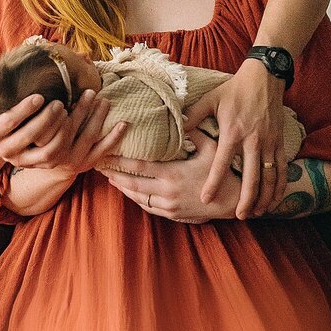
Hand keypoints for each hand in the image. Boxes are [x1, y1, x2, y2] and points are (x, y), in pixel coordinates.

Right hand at [0, 66, 123, 171]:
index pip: (10, 125)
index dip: (24, 112)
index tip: (40, 96)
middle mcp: (13, 154)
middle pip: (37, 140)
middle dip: (52, 121)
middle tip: (64, 101)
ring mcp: (35, 162)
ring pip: (59, 150)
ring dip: (79, 126)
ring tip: (91, 101)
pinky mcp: (58, 165)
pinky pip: (86, 158)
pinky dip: (107, 142)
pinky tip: (122, 123)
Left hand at [103, 130, 241, 221]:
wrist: (232, 201)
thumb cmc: (224, 173)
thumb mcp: (211, 148)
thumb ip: (194, 133)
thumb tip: (181, 116)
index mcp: (173, 174)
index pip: (138, 166)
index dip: (119, 161)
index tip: (105, 155)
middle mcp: (167, 191)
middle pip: (132, 183)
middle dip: (114, 175)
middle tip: (98, 166)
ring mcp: (168, 205)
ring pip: (137, 197)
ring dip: (122, 188)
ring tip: (109, 178)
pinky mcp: (172, 214)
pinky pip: (147, 206)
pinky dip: (135, 198)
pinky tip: (128, 191)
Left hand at [182, 57, 286, 218]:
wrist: (265, 77)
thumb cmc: (234, 90)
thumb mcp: (211, 100)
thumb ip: (193, 116)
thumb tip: (176, 129)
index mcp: (233, 132)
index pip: (221, 162)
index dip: (213, 181)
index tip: (206, 199)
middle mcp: (252, 140)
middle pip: (251, 177)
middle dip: (245, 199)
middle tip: (238, 215)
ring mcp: (269, 142)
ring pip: (269, 177)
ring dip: (263, 197)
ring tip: (256, 213)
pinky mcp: (280, 142)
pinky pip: (282, 169)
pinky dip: (279, 187)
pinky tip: (274, 200)